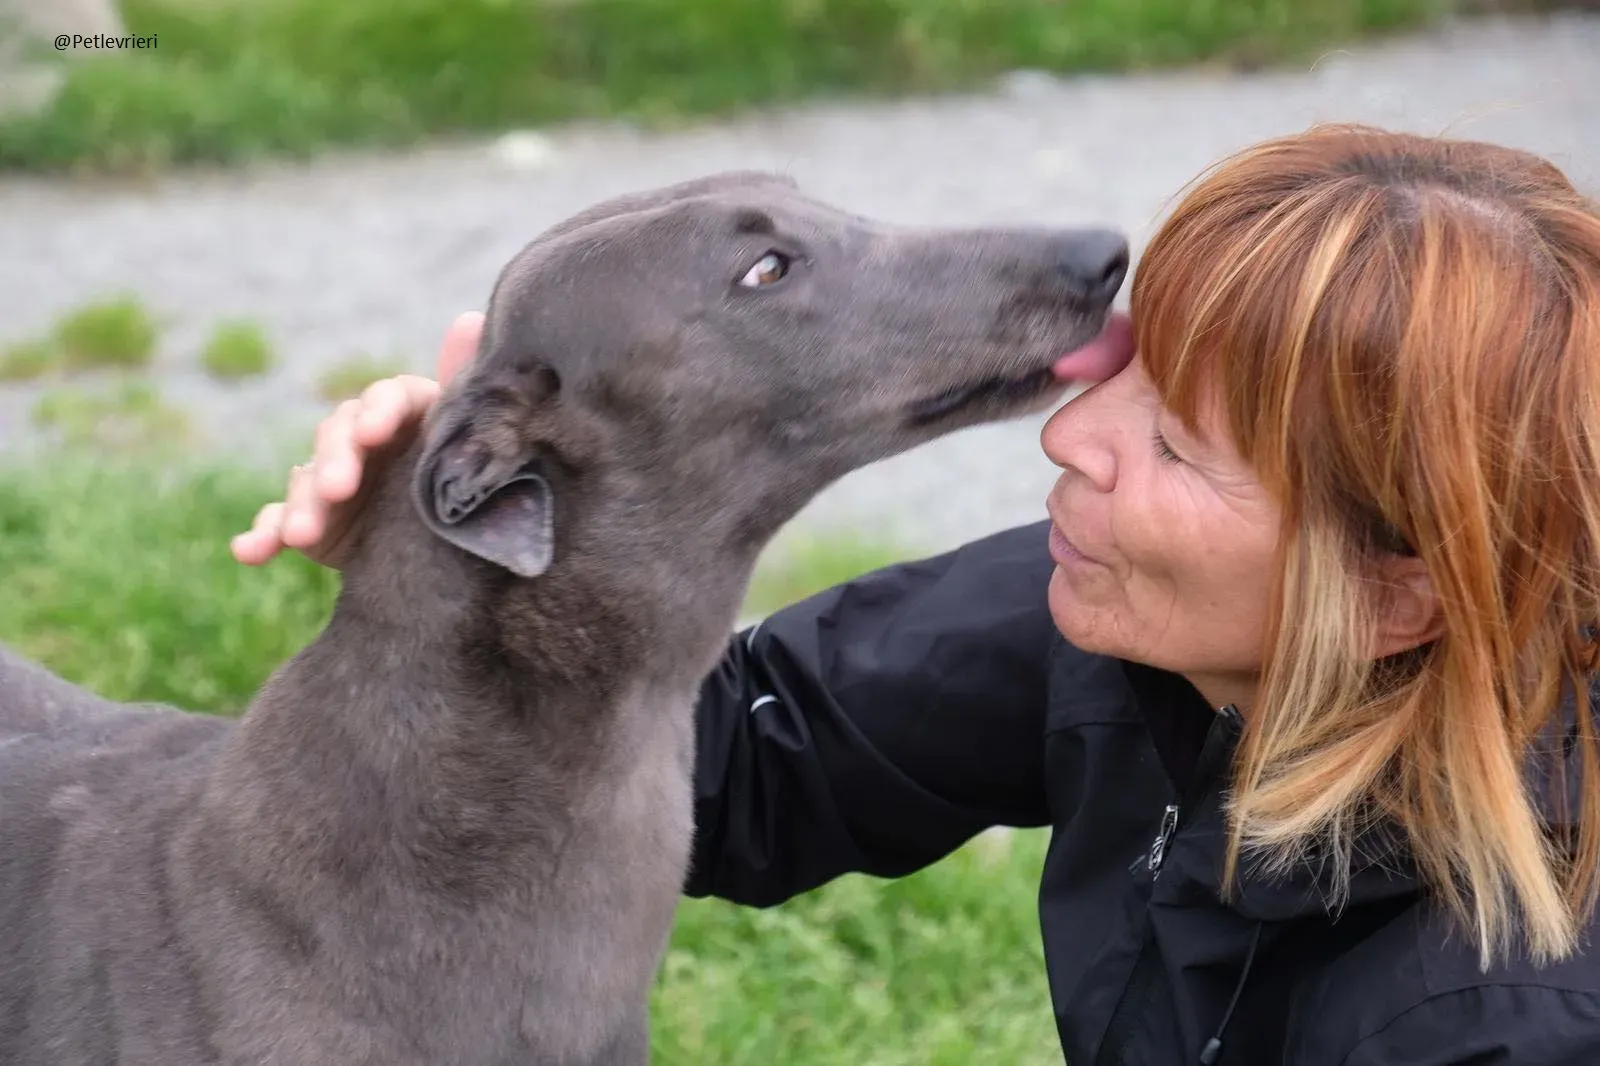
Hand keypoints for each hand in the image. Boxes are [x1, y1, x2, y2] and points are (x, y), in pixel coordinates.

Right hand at [230, 311, 483, 568]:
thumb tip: (471, 319)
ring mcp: (331, 481)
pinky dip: (262, 536)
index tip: (375, 432)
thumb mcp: (466, 439)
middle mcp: (361, 441)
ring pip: (306, 483)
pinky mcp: (311, 520)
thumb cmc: (463, 482)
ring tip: (300, 533)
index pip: (387, 399)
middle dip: (335, 462)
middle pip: (338, 437)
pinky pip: (279, 524)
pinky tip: (251, 551)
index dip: (379, 412)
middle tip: (338, 488)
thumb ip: (464, 382)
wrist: (452, 550)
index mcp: (403, 415)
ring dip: (301, 506)